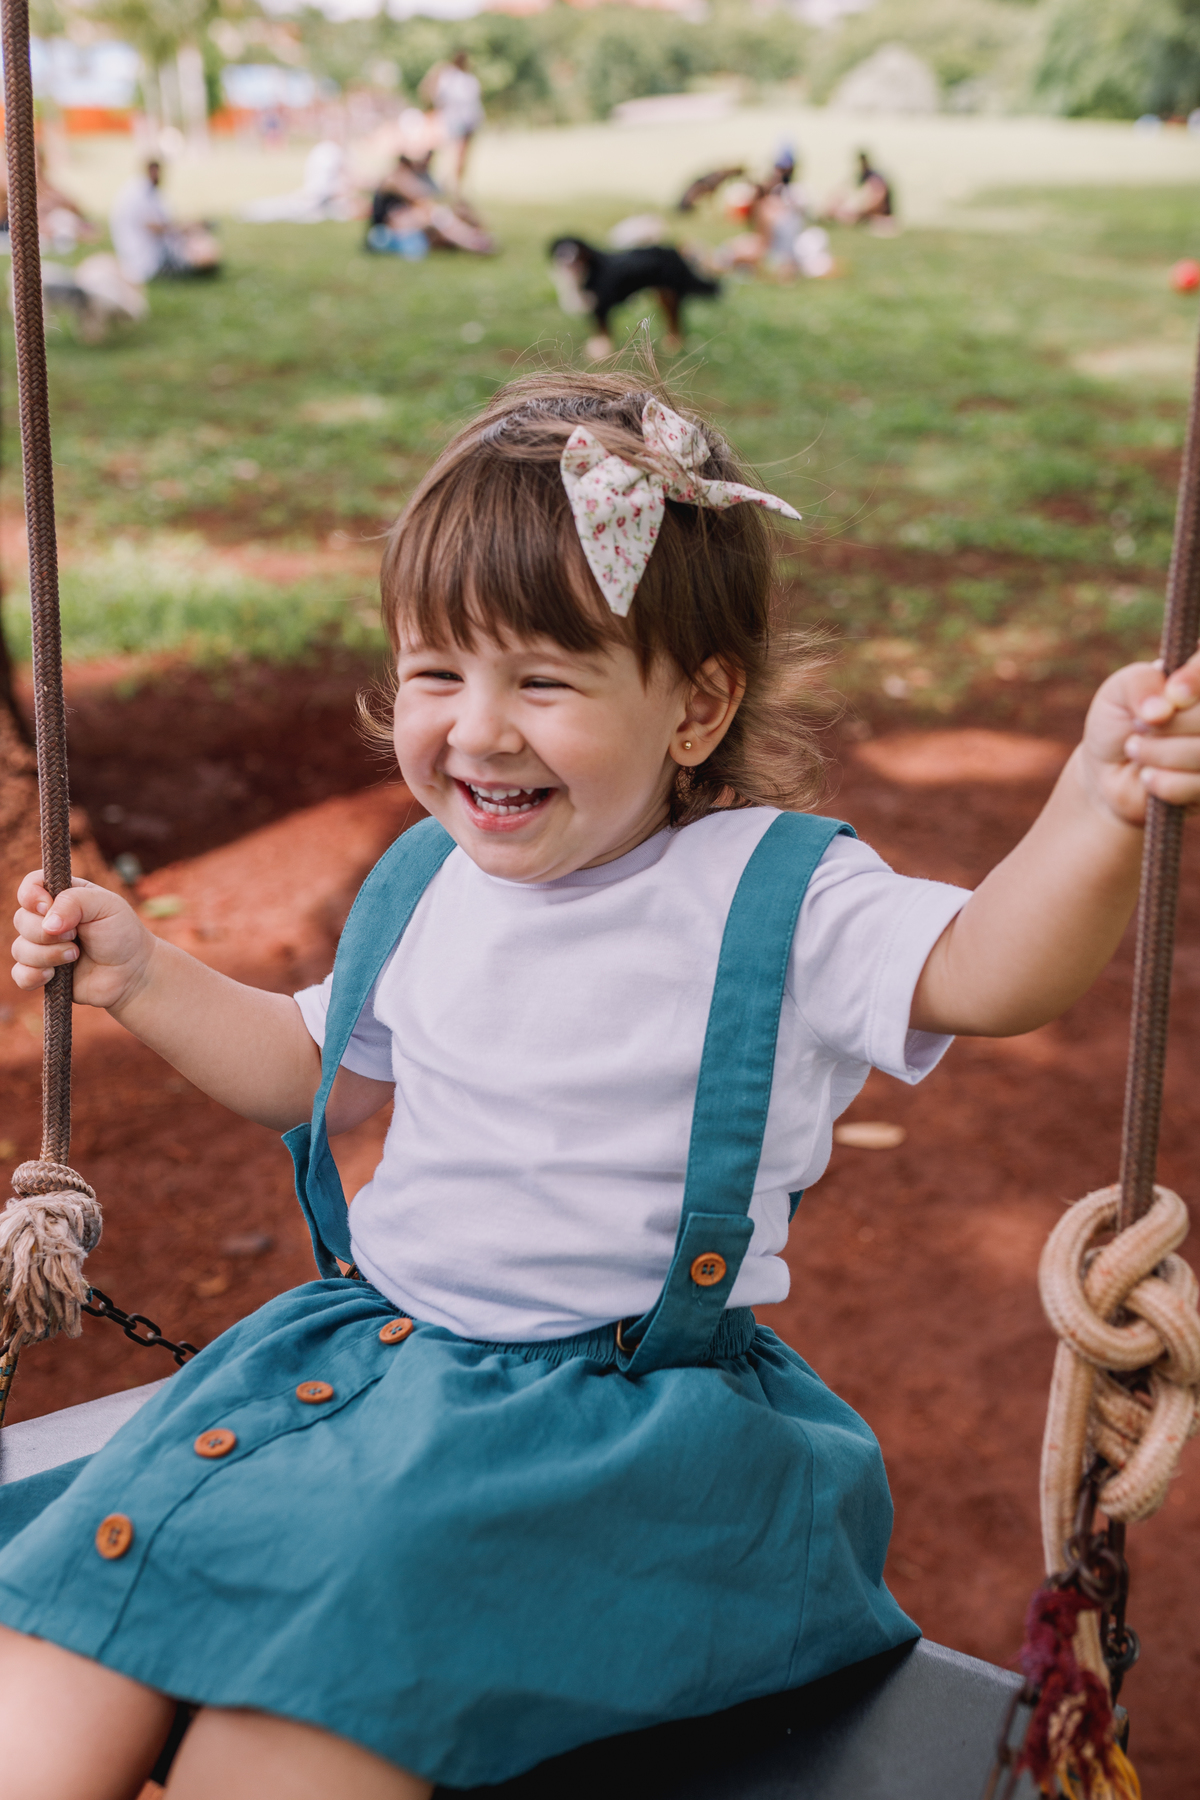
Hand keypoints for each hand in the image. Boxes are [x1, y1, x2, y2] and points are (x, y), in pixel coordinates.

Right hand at [11, 872, 154, 1009]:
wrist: (133, 973)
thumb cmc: (122, 934)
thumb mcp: (106, 905)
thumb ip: (74, 902)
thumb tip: (47, 924)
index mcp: (62, 895)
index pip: (31, 885)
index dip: (31, 895)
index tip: (46, 906)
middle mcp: (47, 919)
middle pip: (21, 919)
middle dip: (46, 932)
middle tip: (76, 936)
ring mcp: (43, 947)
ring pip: (19, 949)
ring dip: (47, 955)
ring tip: (75, 956)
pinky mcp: (43, 973)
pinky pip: (20, 975)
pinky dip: (32, 975)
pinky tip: (53, 975)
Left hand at [1079, 650, 1199, 825]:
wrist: (1107, 774)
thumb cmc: (1117, 723)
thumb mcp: (1118, 692)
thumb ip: (1140, 683)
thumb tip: (1162, 709)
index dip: (1196, 679)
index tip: (1174, 695)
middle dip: (1169, 725)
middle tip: (1138, 726)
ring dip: (1159, 753)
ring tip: (1134, 749)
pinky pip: (1197, 785)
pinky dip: (1163, 782)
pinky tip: (1148, 776)